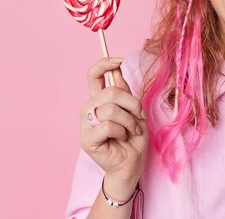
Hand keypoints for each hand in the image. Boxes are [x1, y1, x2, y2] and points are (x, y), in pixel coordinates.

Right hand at [79, 57, 147, 199]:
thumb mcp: (134, 110)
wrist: (132, 164)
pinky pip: (108, 125)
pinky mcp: (87, 139)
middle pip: (110, 91)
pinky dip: (122, 131)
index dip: (104, 63)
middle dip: (132, 102)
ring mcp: (86, 124)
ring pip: (111, 109)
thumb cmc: (133, 138)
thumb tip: (117, 70)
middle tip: (139, 115)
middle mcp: (89, 108)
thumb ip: (124, 92)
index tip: (119, 60)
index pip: (93, 74)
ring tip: (131, 130)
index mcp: (98, 99)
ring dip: (129, 120)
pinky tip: (123, 138)